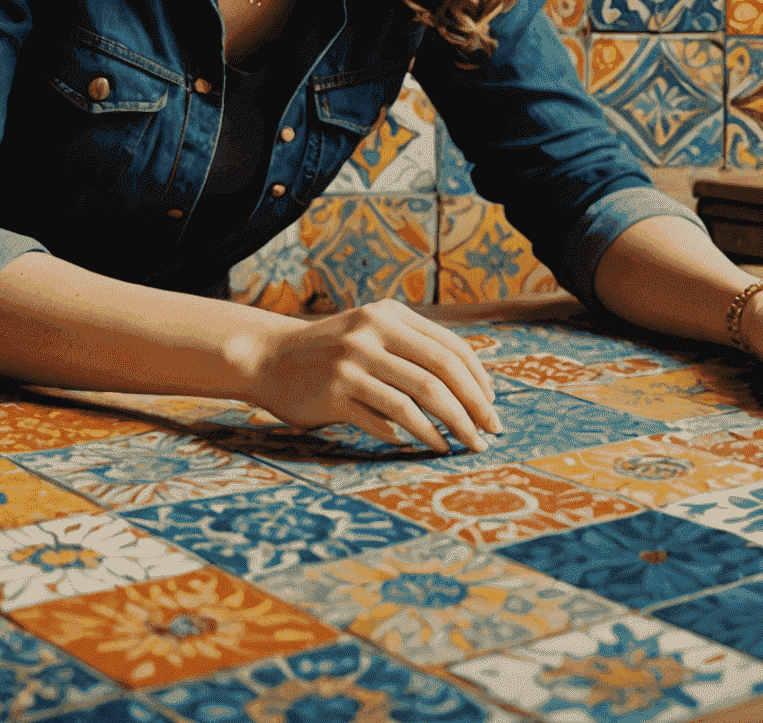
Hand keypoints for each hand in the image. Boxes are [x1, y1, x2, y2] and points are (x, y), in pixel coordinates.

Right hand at [244, 300, 502, 452]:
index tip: (492, 406)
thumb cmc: (331, 354)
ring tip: (464, 447)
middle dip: (473, 407)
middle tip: (490, 434)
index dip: (478, 380)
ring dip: (449, 427)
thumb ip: (411, 348)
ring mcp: (352, 362)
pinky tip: (426, 446)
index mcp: (389, 314)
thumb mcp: (371, 332)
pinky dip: (413, 436)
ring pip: (418, 398)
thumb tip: (472, 388)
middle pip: (440, 373)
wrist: (270, 359)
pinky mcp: (335, 392)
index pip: (450, 347)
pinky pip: (386, 419)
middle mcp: (372, 332)